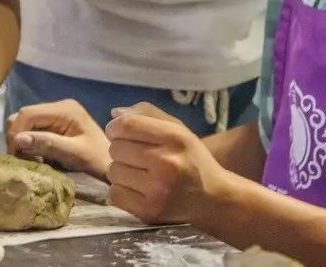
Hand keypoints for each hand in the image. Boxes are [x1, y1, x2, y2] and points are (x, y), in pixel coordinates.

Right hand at [7, 99, 111, 179]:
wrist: (114, 164)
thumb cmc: (98, 159)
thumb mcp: (73, 154)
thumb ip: (47, 144)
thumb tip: (18, 139)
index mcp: (64, 109)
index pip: (28, 114)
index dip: (16, 134)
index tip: (16, 156)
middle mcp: (59, 106)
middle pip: (24, 117)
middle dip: (18, 138)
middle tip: (24, 160)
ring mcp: (57, 114)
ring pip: (26, 124)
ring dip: (24, 142)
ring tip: (32, 160)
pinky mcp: (56, 124)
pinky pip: (34, 130)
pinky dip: (31, 143)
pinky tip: (39, 157)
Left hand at [103, 102, 230, 224]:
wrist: (212, 199)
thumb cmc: (192, 159)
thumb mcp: (178, 129)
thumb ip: (147, 114)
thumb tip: (114, 113)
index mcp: (174, 137)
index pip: (127, 125)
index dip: (115, 126)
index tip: (117, 131)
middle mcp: (166, 162)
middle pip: (116, 148)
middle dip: (121, 149)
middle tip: (135, 155)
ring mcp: (157, 190)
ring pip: (113, 171)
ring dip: (121, 170)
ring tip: (139, 173)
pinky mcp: (149, 211)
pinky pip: (115, 194)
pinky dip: (121, 190)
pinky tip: (137, 188)